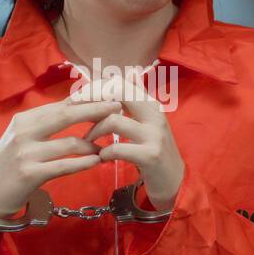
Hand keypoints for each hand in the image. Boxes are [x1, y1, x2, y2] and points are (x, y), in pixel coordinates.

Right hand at [0, 93, 122, 219]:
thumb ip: (46, 123)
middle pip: (67, 115)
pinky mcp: (29, 174)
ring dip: (93, 145)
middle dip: (95, 110)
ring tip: (108, 147)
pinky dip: (83, 163)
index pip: (61, 104)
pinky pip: (63, 166)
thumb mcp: (24, 137)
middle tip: (117, 107)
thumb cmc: (10, 164)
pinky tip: (97, 162)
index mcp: (25, 119)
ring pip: (70, 143)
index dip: (87, 99)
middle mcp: (24, 132)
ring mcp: (26, 152)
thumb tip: (77, 105)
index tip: (108, 94)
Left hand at [79, 67, 184, 211]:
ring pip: (114, 120)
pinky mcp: (150, 156)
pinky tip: (101, 157)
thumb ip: (139, 99)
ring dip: (94, 131)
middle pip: (119, 94)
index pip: (122, 84)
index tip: (79, 99)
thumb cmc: (156, 152)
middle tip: (76, 115)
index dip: (97, 89)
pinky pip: (118, 148)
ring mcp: (154, 135)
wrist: (177, 183)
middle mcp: (155, 116)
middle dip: (92, 102)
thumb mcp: (150, 122)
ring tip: (88, 141)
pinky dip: (103, 153)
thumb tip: (132, 71)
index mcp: (152, 106)